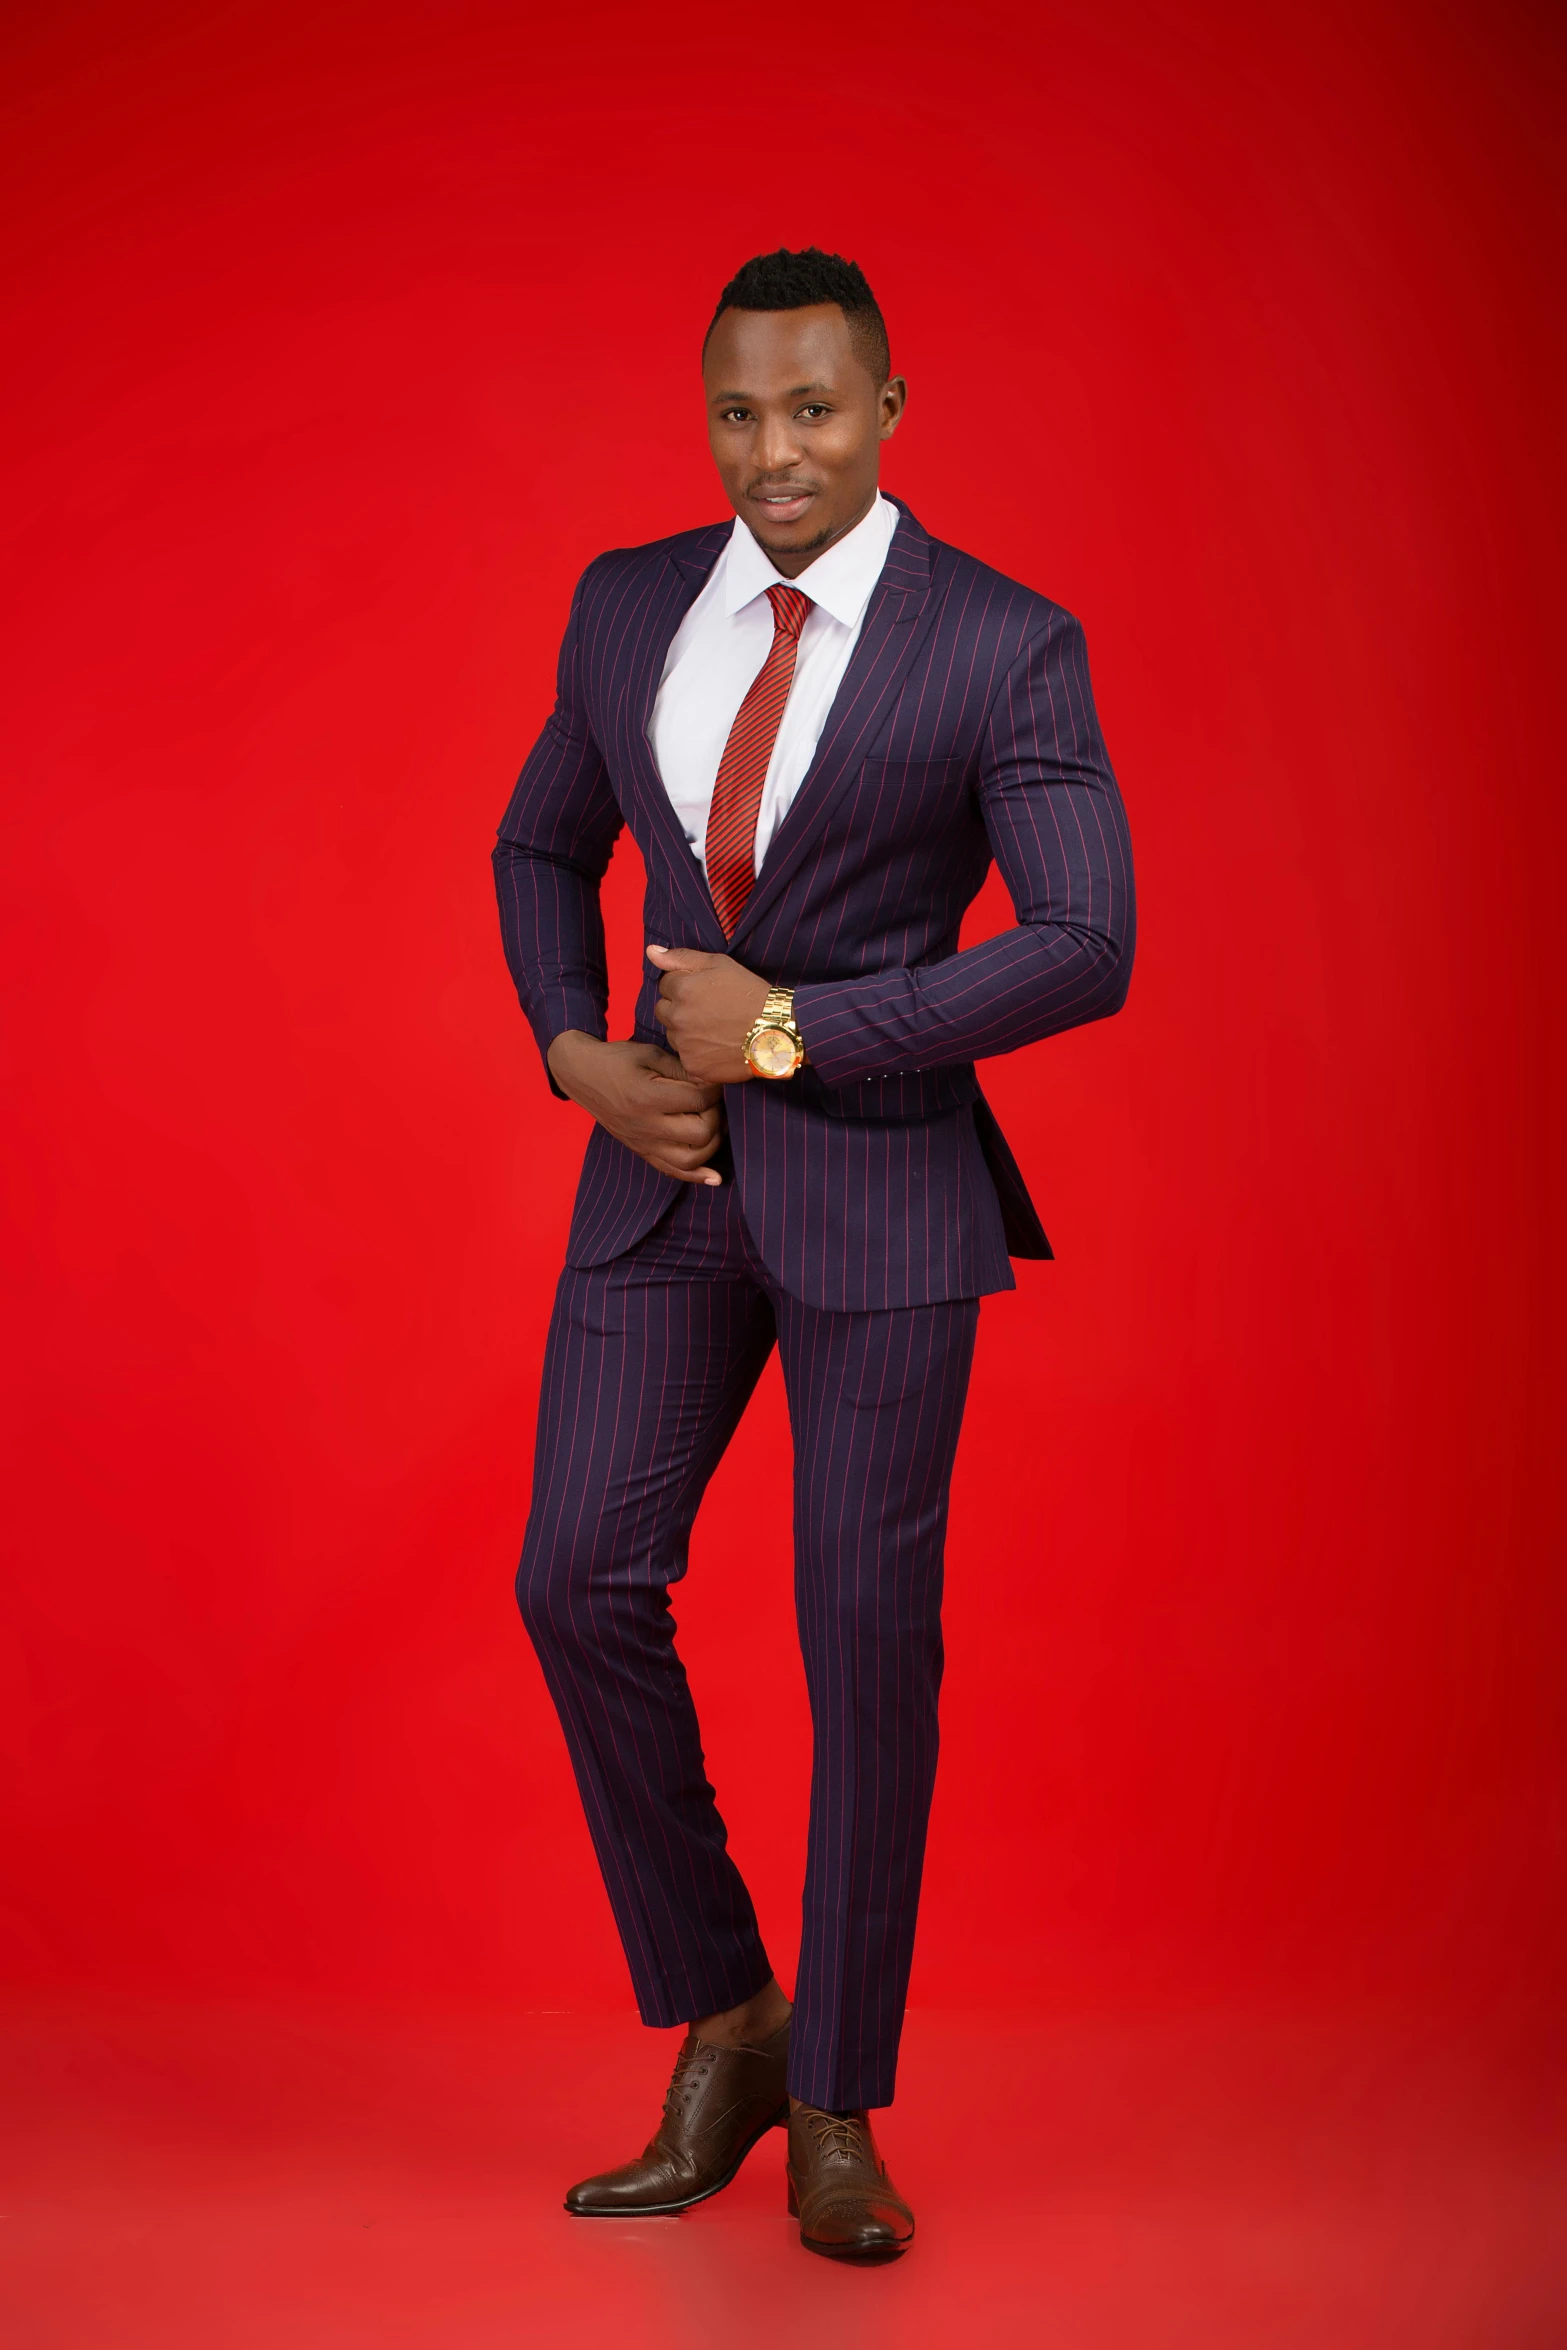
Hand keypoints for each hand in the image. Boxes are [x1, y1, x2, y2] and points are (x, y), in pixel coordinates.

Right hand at [545, 1033, 725, 1184]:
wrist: (582, 1075)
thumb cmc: (617, 1060)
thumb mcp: (651, 1054)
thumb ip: (683, 1070)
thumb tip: (714, 1085)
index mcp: (648, 1096)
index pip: (700, 1100)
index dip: (715, 1089)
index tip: (714, 1081)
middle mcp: (645, 1125)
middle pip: (701, 1134)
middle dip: (716, 1116)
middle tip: (712, 1102)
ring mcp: (642, 1143)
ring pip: (691, 1160)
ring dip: (712, 1144)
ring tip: (713, 1125)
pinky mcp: (640, 1151)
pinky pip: (671, 1171)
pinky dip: (696, 1175)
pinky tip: (715, 1177)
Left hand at [647, 946, 770, 1083]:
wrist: (776, 1030)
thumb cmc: (749, 993)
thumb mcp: (719, 964)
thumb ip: (681, 957)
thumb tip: (651, 952)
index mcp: (682, 989)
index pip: (665, 985)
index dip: (685, 986)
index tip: (705, 992)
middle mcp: (678, 1018)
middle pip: (663, 1011)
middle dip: (679, 1008)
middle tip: (708, 1010)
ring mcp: (684, 1044)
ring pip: (673, 1034)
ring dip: (685, 1031)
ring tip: (714, 1029)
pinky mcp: (693, 1066)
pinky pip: (685, 1056)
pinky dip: (697, 1053)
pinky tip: (716, 1046)